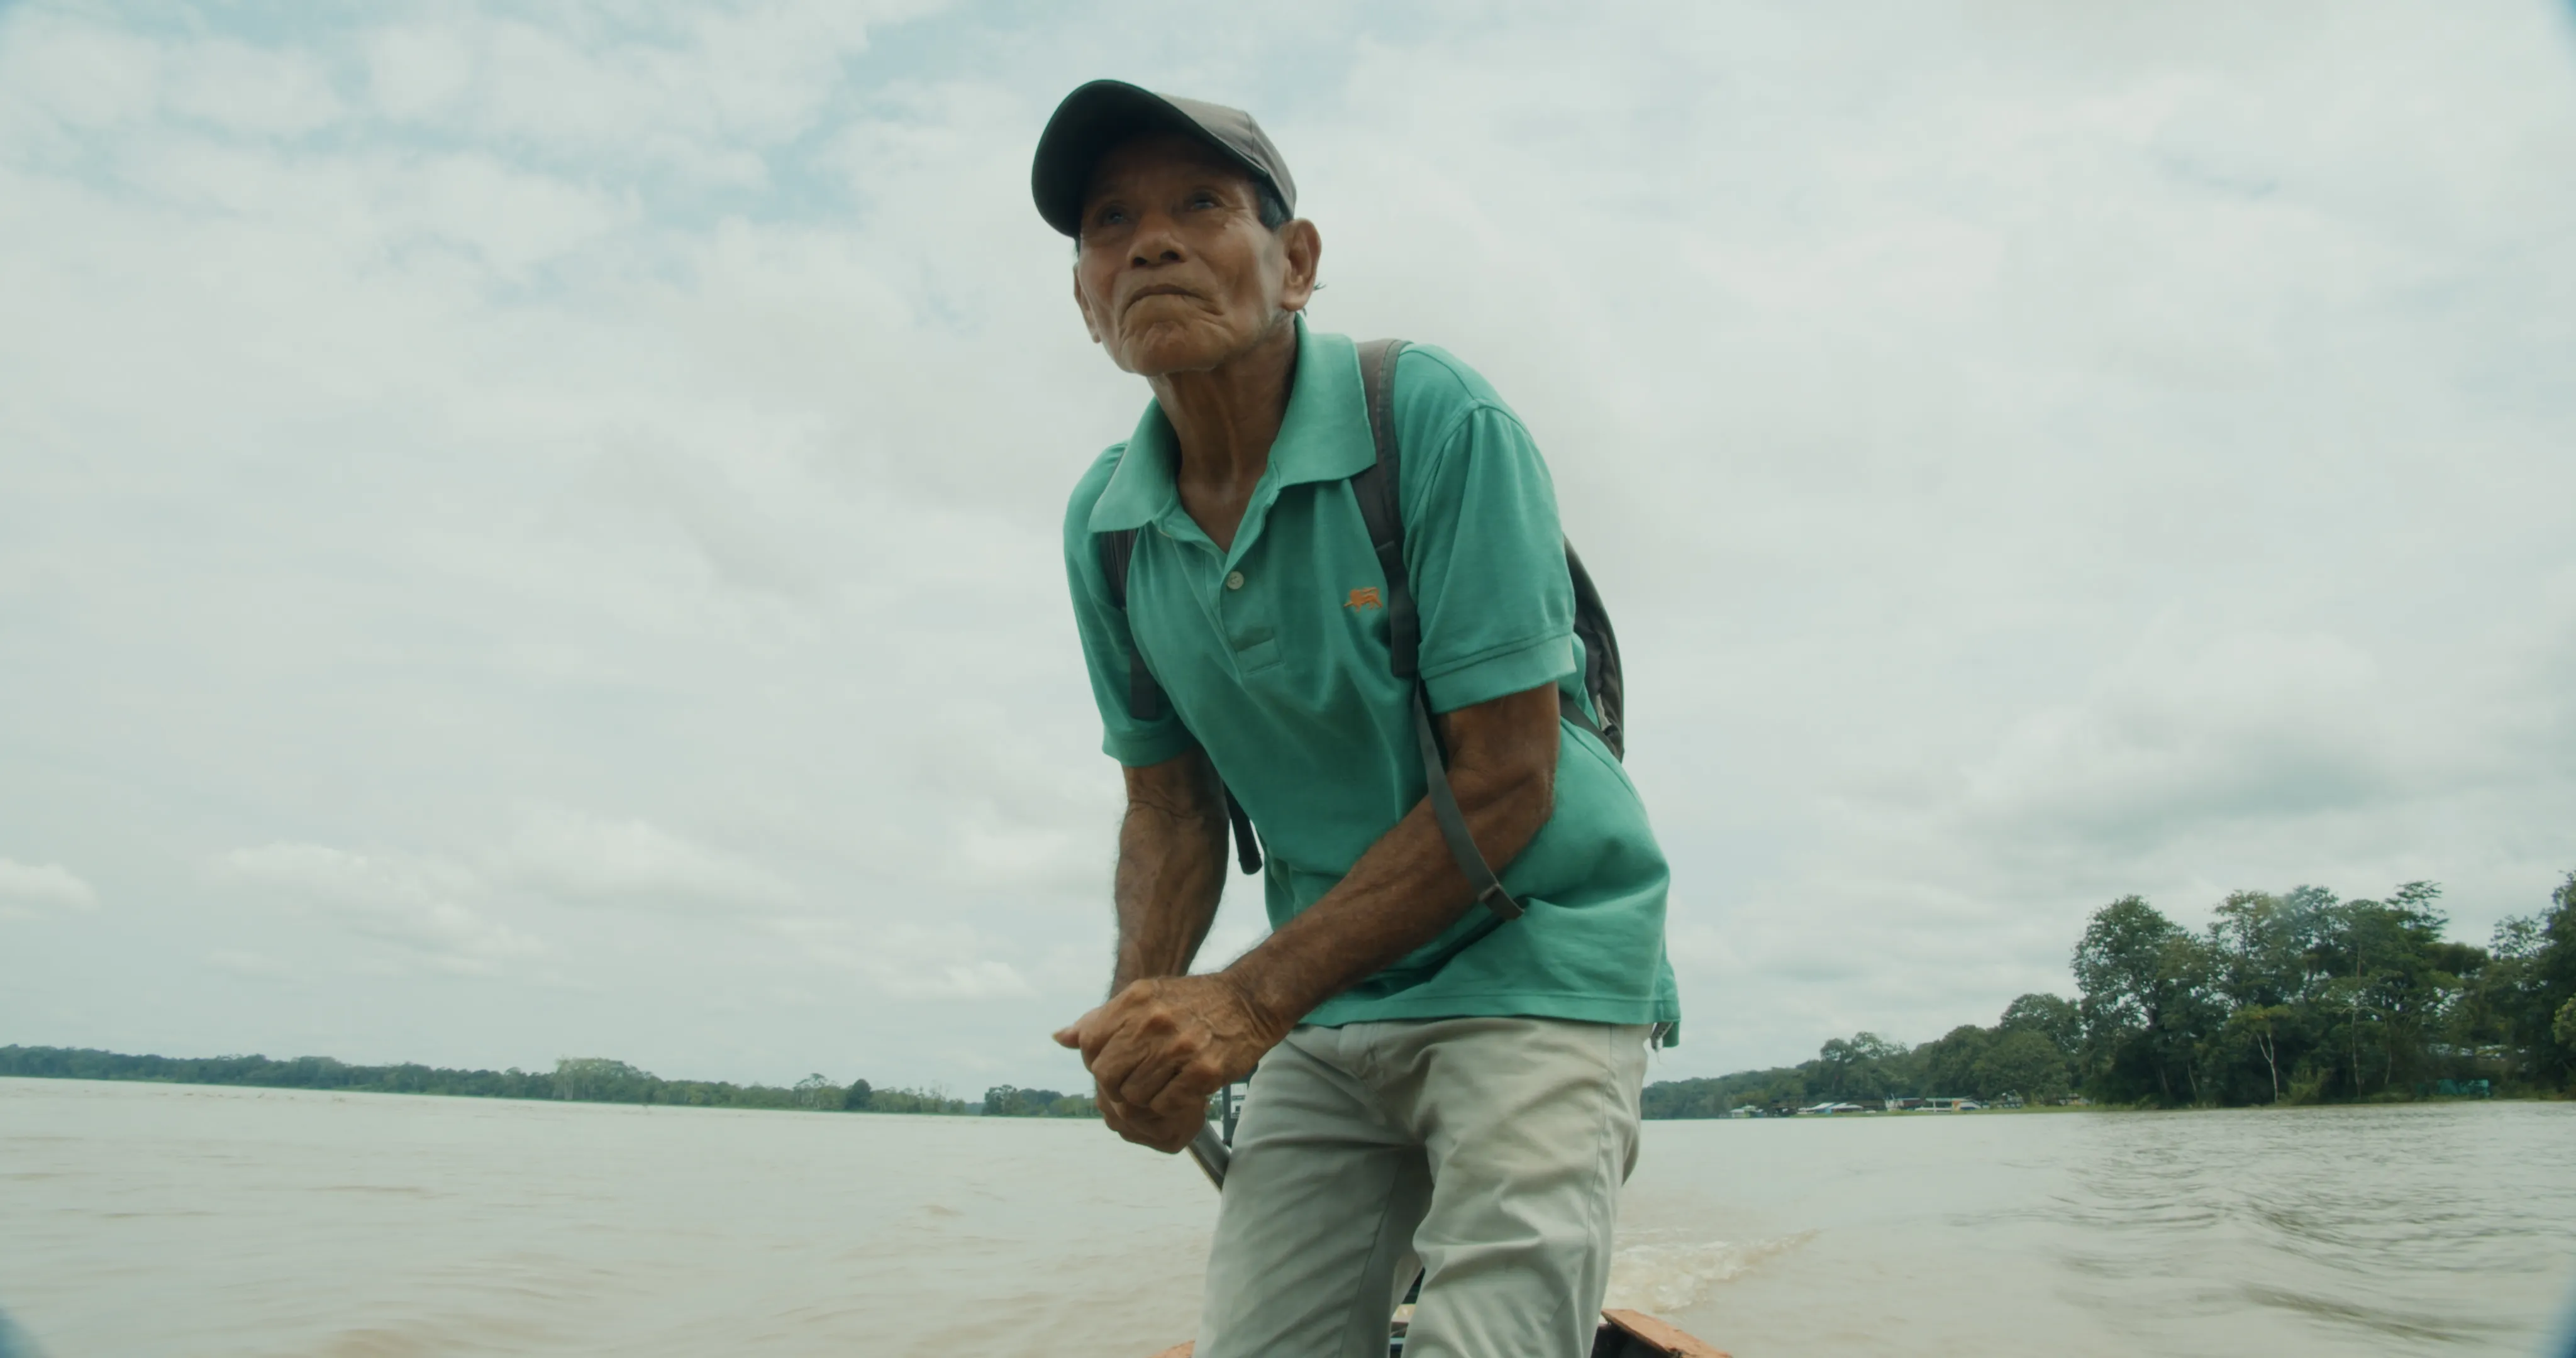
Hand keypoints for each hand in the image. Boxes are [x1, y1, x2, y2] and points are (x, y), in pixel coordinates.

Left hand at [1053, 973, 1284, 1152]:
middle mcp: (1154, 1022)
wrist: (1249, 1000)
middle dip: (1117, 1085)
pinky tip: (1182, 1089)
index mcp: (1135, 1000)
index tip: (1117, 1063)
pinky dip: (1170, 1105)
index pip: (1090, 1045)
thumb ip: (1102, 1019)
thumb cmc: (1192, 1002)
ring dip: (1146, 1097)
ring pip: (1134, 1096)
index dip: (1097, 1061)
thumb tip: (1061, 1038)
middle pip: (1107, 1075)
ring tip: (1164, 1083)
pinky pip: (1165, 1105)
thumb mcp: (1145, 997)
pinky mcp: (1204, 1072)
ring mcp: (1179, 1048)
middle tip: (1138, 1081)